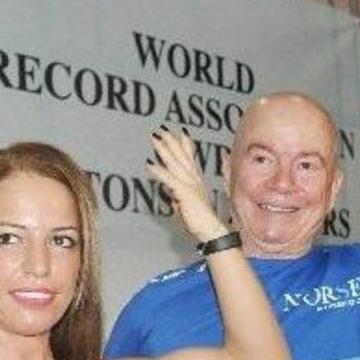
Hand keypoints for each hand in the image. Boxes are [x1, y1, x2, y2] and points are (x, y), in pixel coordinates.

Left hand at [148, 126, 226, 243]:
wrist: (211, 230)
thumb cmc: (201, 221)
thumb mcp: (188, 204)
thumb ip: (179, 195)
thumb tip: (169, 191)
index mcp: (196, 181)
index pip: (190, 159)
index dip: (185, 145)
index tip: (181, 133)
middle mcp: (194, 179)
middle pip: (181, 156)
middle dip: (171, 142)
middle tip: (162, 130)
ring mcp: (190, 184)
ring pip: (174, 163)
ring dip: (164, 150)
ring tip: (155, 138)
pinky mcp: (184, 192)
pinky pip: (169, 179)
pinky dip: (158, 171)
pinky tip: (149, 164)